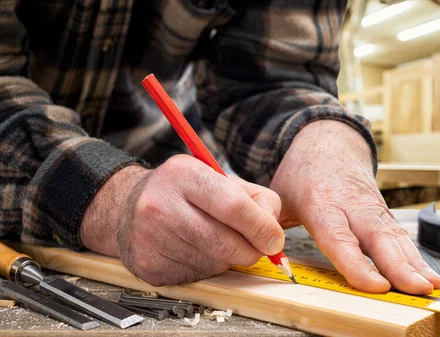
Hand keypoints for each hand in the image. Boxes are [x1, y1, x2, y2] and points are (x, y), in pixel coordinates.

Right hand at [80, 155, 283, 285]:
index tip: (274, 240)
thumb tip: (274, 233)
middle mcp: (160, 204)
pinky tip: (196, 251)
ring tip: (217, 241)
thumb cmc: (183, 192)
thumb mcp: (219, 178)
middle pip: (224, 241)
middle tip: (257, 248)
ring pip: (212, 262)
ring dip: (227, 259)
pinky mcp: (146, 264)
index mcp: (183, 174)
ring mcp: (149, 237)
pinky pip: (195, 275)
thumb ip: (256, 198)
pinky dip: (207, 268)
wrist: (127, 206)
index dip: (261, 227)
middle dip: (251, 250)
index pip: (232, 205)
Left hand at [270, 121, 439, 293]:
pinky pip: (401, 237)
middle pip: (378, 239)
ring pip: (395, 238)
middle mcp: (352, 206)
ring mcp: (371, 208)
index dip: (358, 264)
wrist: (329, 142)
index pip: (340, 238)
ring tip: (430, 287)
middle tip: (416, 289)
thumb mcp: (280, 194)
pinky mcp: (383, 213)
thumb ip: (270, 223)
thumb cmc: (304, 172)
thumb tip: (260, 251)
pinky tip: (428, 277)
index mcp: (321, 202)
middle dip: (399, 266)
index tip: (376, 286)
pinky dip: (417, 258)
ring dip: (415, 264)